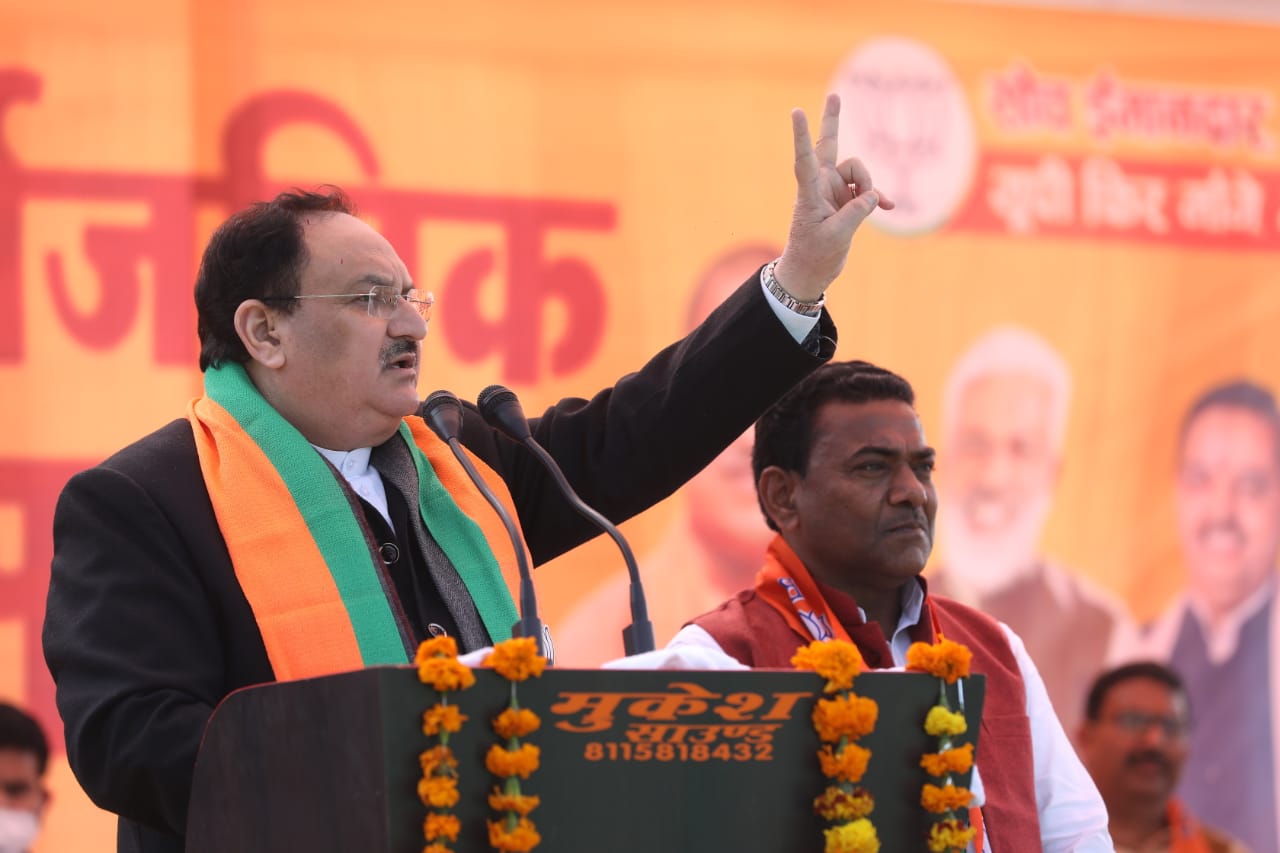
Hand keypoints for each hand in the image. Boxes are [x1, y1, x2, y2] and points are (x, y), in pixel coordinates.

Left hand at [773, 93, 893, 300]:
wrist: (811, 271)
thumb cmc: (814, 255)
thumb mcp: (836, 236)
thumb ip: (856, 212)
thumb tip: (873, 196)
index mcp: (809, 192)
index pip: (804, 159)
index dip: (802, 135)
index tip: (797, 111)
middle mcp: (821, 185)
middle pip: (829, 146)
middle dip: (832, 121)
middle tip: (834, 96)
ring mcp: (834, 191)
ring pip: (858, 172)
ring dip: (868, 186)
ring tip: (869, 207)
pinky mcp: (846, 200)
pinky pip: (868, 191)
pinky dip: (877, 198)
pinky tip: (890, 207)